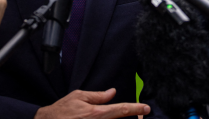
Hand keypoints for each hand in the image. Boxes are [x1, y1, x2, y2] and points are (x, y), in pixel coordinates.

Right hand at [35, 89, 149, 118]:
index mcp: (96, 113)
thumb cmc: (62, 110)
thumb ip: (98, 96)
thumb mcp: (79, 96)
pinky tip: (113, 117)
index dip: (135, 109)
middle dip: (131, 116)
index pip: (120, 110)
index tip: (146, 108)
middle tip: (140, 113)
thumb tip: (112, 92)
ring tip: (130, 114)